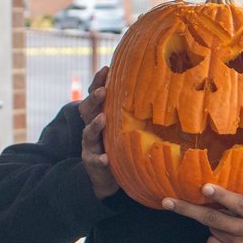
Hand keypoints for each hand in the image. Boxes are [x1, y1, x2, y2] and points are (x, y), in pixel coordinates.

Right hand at [78, 67, 118, 199]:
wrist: (106, 174)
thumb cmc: (117, 143)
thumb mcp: (122, 124)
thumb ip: (131, 109)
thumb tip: (155, 84)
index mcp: (99, 114)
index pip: (95, 95)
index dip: (98, 82)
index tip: (105, 69)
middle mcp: (91, 127)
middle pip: (87, 109)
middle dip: (93, 99)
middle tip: (102, 92)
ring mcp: (90, 145)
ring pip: (88, 133)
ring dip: (95, 125)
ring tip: (102, 118)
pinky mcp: (92, 162)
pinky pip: (94, 160)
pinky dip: (99, 159)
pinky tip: (106, 158)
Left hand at [161, 163, 242, 242]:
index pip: (240, 205)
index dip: (222, 197)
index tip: (204, 188)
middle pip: (216, 220)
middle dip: (191, 210)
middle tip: (168, 201)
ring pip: (213, 231)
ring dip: (212, 224)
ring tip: (224, 222)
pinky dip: (215, 240)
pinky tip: (226, 239)